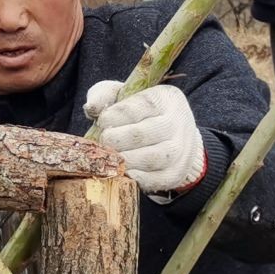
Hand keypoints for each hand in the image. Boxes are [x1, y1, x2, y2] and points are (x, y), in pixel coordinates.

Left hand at [85, 80, 207, 198]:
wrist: (172, 135)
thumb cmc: (140, 113)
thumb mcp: (124, 95)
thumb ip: (105, 94)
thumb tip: (91, 107)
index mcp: (165, 98)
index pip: (140, 105)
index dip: (116, 115)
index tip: (102, 122)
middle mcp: (178, 122)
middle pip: (145, 133)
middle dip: (117, 140)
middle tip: (104, 142)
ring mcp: (182, 148)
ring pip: (153, 158)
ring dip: (126, 160)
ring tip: (112, 158)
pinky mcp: (178, 171)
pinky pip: (159, 179)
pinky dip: (140, 178)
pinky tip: (126, 173)